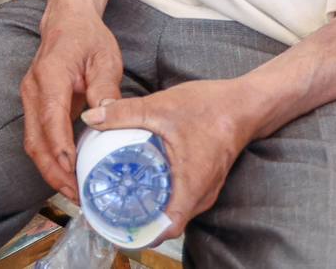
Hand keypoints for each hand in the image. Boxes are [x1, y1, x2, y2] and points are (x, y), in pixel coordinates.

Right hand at [21, 5, 125, 195]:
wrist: (67, 20)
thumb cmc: (87, 37)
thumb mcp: (105, 59)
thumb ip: (104, 90)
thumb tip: (106, 120)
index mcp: (50, 74)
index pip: (51, 117)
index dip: (60, 147)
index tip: (73, 170)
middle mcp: (33, 89)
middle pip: (36, 139)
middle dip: (54, 172)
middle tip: (77, 195)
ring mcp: (30, 98)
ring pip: (33, 143)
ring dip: (51, 170)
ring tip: (74, 192)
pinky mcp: (35, 106)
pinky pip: (39, 137)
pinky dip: (51, 159)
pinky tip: (69, 174)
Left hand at [79, 77, 266, 241]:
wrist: (244, 104)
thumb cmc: (209, 108)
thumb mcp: (161, 107)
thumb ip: (124, 113)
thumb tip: (91, 117)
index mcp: (191, 186)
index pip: (166, 228)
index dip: (139, 232)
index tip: (113, 225)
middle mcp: (200, 195)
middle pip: (166, 223)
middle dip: (137, 220)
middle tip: (107, 210)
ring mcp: (205, 190)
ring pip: (173, 211)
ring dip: (150, 209)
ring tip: (120, 198)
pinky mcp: (205, 181)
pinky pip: (180, 198)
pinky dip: (161, 197)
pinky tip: (143, 182)